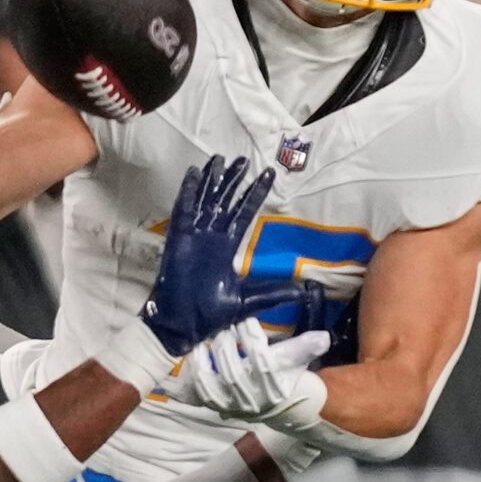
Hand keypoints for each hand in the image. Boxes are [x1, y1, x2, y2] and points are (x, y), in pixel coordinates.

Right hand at [141, 154, 274, 357]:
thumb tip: (302, 292)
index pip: (245, 212)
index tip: (268, 173)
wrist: (183, 323)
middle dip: (234, 180)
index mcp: (228, 246)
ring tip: (220, 158)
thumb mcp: (247, 300)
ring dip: (213, 180)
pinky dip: (187, 192)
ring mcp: (195, 234)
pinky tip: (195, 174)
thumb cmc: (211, 313)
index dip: (255, 193)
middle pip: (225, 200)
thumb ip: (272, 292)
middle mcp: (213, 236)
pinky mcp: (178, 237)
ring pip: (205, 199)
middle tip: (243, 159)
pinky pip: (183, 209)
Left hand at [169, 320, 329, 429]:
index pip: (262, 363)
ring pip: (214, 384)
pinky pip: (201, 393)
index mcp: (274, 387)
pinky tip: (194, 354)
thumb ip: (307, 347)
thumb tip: (323, 337)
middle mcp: (252, 399)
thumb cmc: (288, 378)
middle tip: (223, 325)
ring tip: (204, 338)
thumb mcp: (299, 362)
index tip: (247, 321)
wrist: (281, 408)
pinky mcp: (218, 406)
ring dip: (206, 359)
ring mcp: (233, 405)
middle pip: (234, 373)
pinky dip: (195, 373)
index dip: (252, 340)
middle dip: (226, 344)